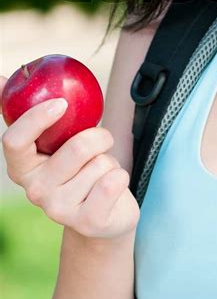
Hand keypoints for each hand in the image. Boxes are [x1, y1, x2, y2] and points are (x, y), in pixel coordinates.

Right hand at [1, 76, 139, 240]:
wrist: (102, 216)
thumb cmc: (78, 168)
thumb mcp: (54, 141)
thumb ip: (28, 113)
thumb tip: (0, 77)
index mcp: (21, 168)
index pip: (13, 141)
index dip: (36, 118)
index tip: (61, 103)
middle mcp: (35, 191)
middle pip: (77, 147)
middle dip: (99, 137)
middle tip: (99, 145)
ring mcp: (59, 210)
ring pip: (101, 162)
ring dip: (110, 160)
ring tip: (100, 173)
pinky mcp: (89, 221)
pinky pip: (115, 180)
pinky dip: (122, 175)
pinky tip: (112, 187)